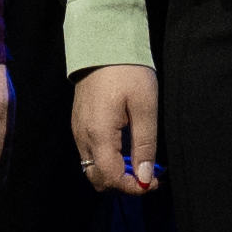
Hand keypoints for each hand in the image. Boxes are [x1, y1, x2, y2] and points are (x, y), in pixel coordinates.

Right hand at [73, 66, 160, 192]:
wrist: (102, 44)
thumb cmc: (128, 72)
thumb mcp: (145, 107)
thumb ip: (144, 145)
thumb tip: (144, 178)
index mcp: (98, 134)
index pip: (110, 178)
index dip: (133, 187)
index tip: (153, 182)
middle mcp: (82, 137)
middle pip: (97, 179)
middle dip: (122, 184)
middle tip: (147, 174)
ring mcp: (78, 131)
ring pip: (92, 168)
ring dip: (115, 172)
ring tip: (139, 160)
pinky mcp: (79, 124)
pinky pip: (90, 154)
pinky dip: (107, 160)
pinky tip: (126, 148)